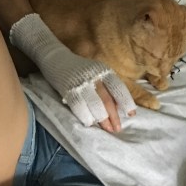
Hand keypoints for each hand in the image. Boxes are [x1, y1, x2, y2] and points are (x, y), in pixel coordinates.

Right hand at [10, 13, 136, 129]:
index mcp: (103, 71)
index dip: (126, 102)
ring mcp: (80, 82)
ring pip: (95, 103)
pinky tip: (89, 123)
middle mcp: (94, 76)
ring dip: (102, 119)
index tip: (131, 114)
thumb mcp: (96, 72)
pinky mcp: (67, 88)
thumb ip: (106, 86)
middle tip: (117, 129)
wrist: (54, 57)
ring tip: (107, 129)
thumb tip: (118, 106)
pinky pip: (78, 105)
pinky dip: (85, 115)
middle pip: (107, 99)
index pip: (118, 87)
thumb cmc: (79, 69)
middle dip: (114, 116)